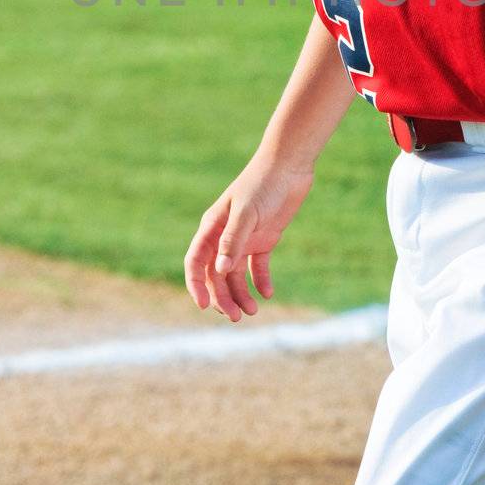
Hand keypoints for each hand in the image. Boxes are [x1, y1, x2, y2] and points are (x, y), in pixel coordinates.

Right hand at [184, 150, 314, 321]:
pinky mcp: (264, 239)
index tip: (203, 306)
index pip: (195, 263)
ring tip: (253, 311)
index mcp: (212, 228)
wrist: (288, 166)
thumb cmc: (262, 185)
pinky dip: (260, 281)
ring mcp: (244, 239)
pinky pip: (257, 267)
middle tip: (235, 317)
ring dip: (241, 294)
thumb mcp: (247, 213)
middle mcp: (224, 237)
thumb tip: (219, 271)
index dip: (196, 286)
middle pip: (216, 275)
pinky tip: (267, 293)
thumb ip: (233, 241)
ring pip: (235, 275)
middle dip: (222, 298)